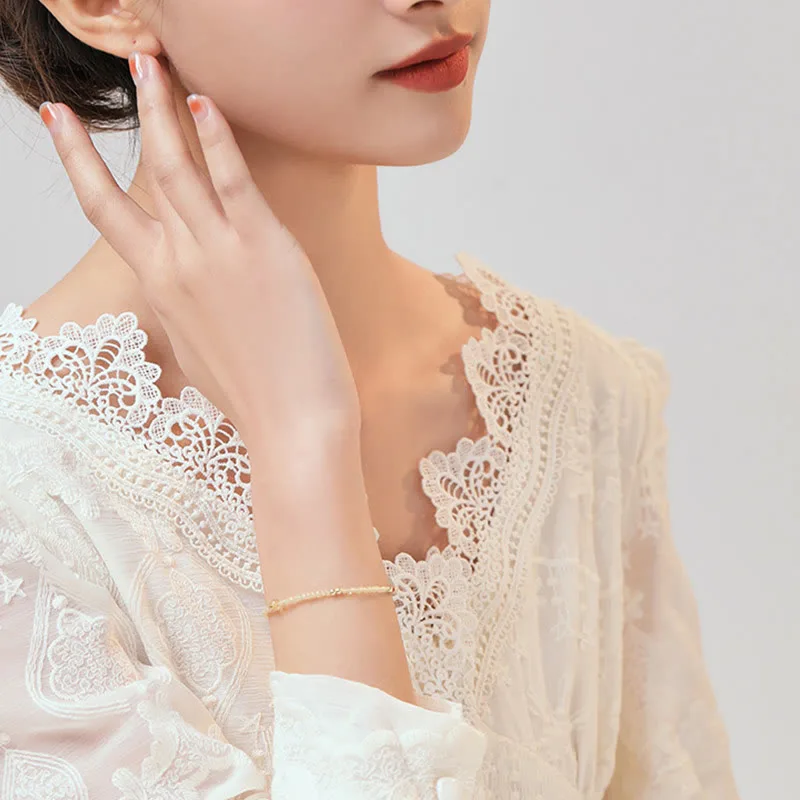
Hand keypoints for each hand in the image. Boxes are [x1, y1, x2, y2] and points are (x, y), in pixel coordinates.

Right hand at [38, 51, 360, 446]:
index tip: (62, 124)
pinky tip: (205, 101)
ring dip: (163, 107)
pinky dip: (216, 139)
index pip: (107, 211)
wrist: (293, 425)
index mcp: (160, 286)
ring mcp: (217, 254)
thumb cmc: (255, 397)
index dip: (80, 163)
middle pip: (139, 172)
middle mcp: (176, 263)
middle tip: (128, 60)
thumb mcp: (202, 350)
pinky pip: (232, 180)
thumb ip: (189, 309)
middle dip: (134, 112)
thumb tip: (191, 291)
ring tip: (154, 60)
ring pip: (176, 166)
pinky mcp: (263, 249)